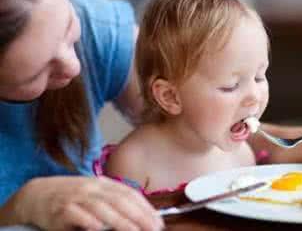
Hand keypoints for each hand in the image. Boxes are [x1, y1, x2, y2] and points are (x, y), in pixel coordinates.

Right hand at [15, 176, 163, 230]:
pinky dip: (89, 221)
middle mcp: (91, 187)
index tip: (157, 222)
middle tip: (153, 228)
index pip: (129, 193)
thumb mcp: (95, 193)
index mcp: (103, 183)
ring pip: (101, 207)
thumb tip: (139, 216)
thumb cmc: (71, 197)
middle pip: (119, 200)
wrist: (37, 194)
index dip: (145, 207)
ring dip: (120, 220)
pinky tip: (100, 228)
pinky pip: (77, 214)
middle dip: (139, 215)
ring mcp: (76, 197)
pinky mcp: (60, 209)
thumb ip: (114, 201)